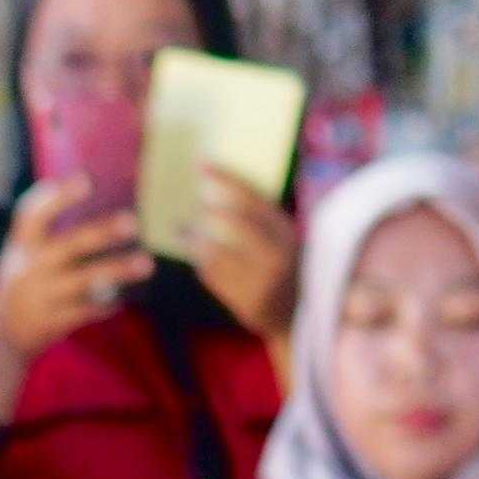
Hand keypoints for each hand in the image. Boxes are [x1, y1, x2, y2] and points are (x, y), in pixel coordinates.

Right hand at [0, 178, 151, 417]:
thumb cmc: (20, 288)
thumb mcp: (19, 258)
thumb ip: (45, 236)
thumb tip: (93, 203)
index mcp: (20, 247)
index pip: (33, 215)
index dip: (58, 198)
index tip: (85, 181)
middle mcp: (28, 269)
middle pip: (69, 246)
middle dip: (102, 233)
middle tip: (133, 222)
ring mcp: (39, 298)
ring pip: (85, 281)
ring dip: (118, 271)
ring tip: (147, 264)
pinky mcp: (50, 324)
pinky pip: (86, 311)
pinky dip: (105, 305)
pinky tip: (121, 300)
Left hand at [191, 168, 300, 337]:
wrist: (297, 312)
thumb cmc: (282, 263)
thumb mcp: (281, 237)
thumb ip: (258, 216)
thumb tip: (217, 186)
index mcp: (286, 232)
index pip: (254, 199)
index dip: (228, 180)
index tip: (203, 166)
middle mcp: (277, 256)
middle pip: (237, 224)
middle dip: (211, 210)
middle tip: (191, 201)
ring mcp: (261, 282)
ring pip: (219, 254)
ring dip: (196, 239)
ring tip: (182, 229)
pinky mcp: (246, 303)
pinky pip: (214, 277)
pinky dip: (201, 263)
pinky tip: (194, 253)